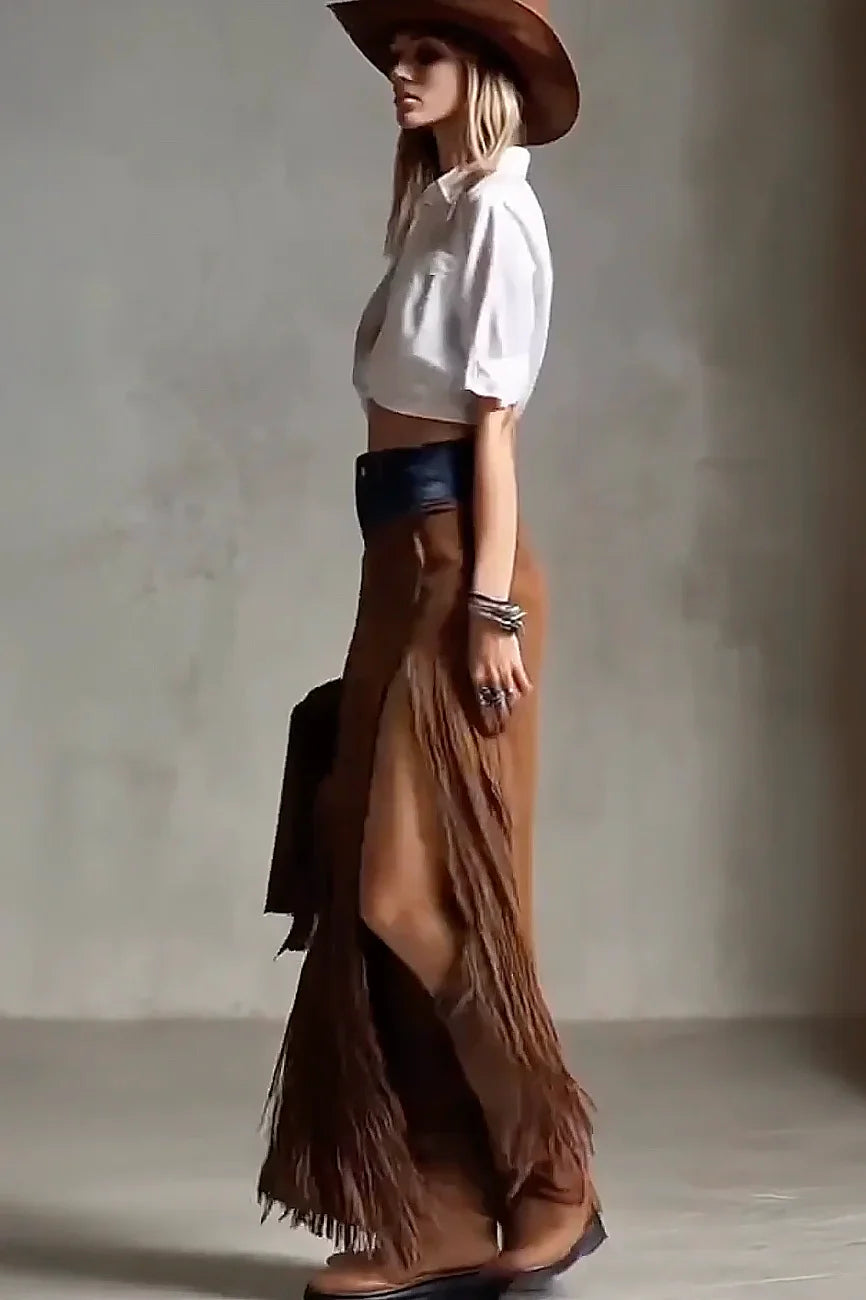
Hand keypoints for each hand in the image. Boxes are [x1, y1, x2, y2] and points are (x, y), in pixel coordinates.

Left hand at [468, 614, 532, 733]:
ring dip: (511, 708)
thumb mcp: (470, 656)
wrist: (489, 616)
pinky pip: (522, 681)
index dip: (486, 717)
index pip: (482, 702)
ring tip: (511, 717)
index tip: (487, 728)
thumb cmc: (475, 632)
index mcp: (476, 675)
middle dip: (499, 717)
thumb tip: (479, 684)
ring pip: (510, 696)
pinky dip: (524, 689)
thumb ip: (476, 671)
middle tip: (500, 729)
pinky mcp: (517, 663)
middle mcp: (491, 676)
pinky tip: (524, 694)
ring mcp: (506, 671)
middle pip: (497, 703)